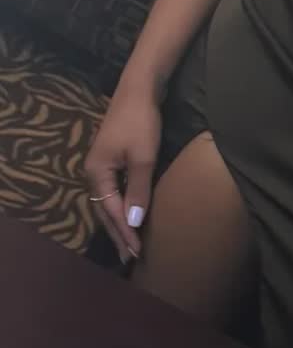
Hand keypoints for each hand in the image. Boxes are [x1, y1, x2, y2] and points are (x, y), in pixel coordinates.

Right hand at [84, 82, 161, 261]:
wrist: (139, 89)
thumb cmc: (141, 123)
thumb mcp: (143, 158)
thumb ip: (138, 191)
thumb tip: (133, 222)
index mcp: (96, 173)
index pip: (111, 212)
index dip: (125, 233)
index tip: (136, 254)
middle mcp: (94, 172)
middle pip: (104, 211)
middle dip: (118, 234)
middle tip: (130, 258)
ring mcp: (102, 165)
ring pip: (109, 202)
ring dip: (119, 222)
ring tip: (129, 243)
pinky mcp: (112, 159)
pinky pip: (115, 191)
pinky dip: (122, 206)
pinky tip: (130, 215)